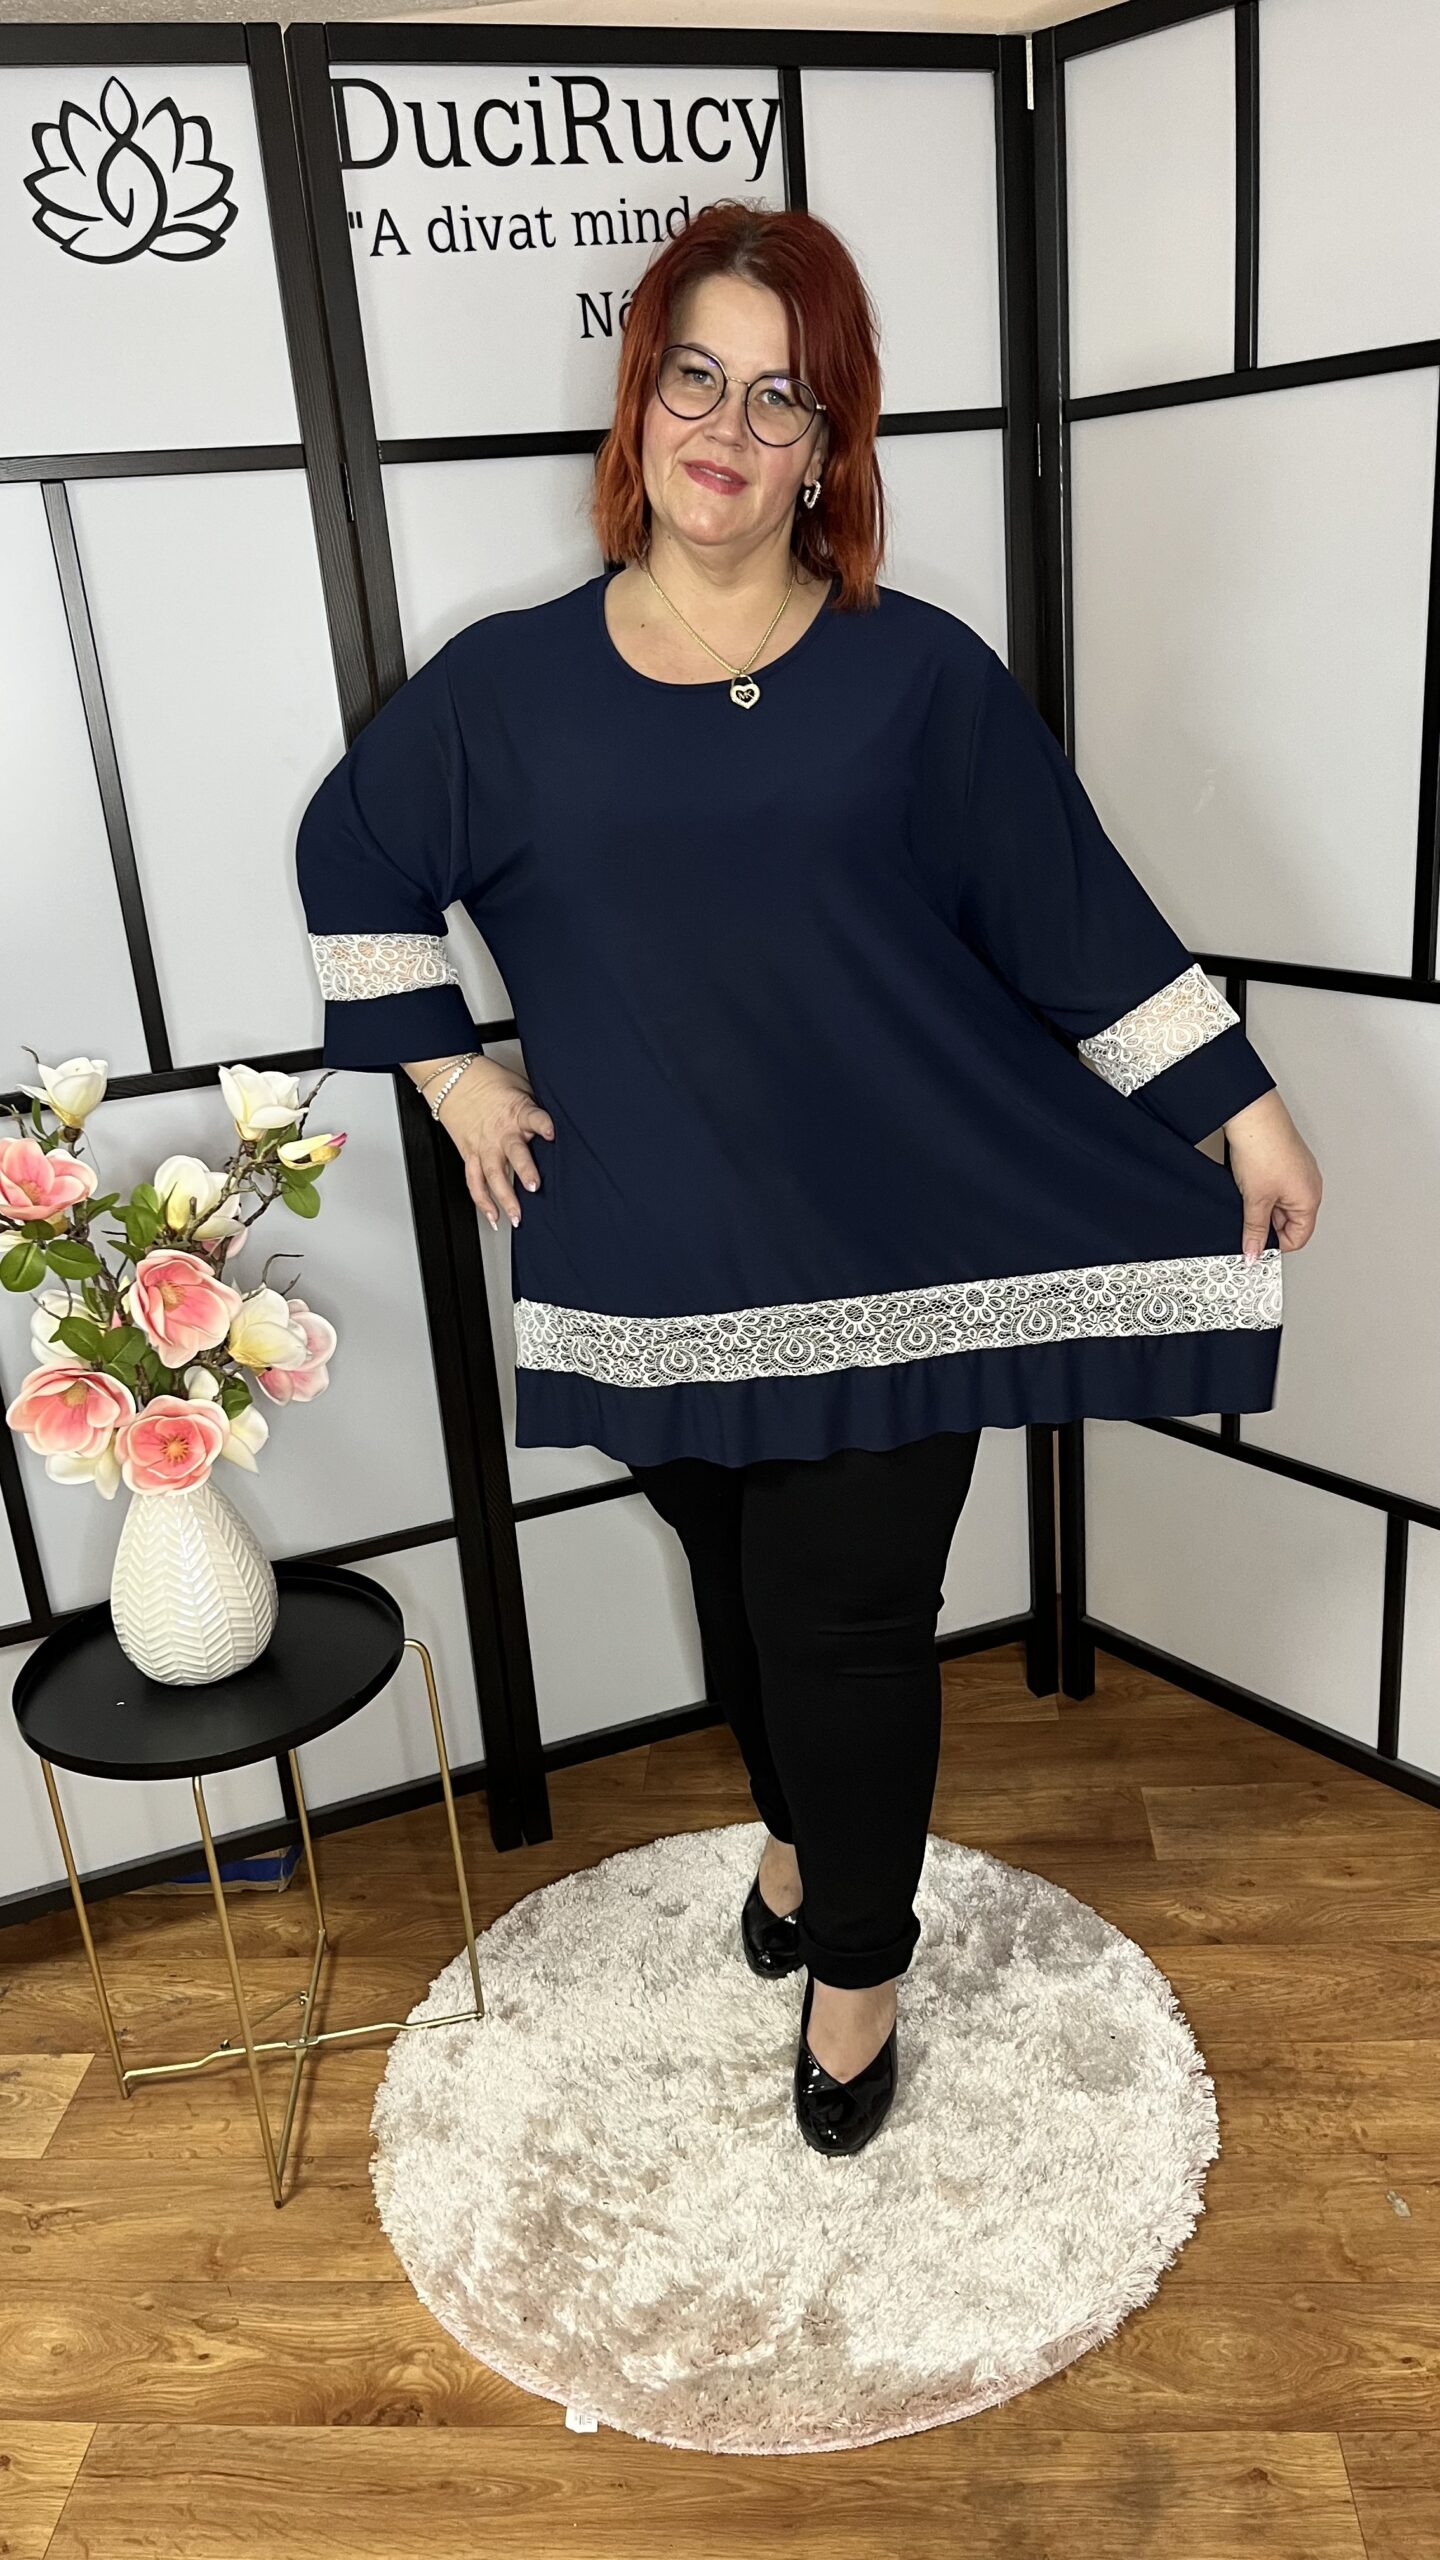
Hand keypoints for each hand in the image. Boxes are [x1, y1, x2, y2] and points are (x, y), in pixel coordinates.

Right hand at [434, 1057, 553, 1230]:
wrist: (453, 1078)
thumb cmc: (490, 1081)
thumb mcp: (521, 1087)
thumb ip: (537, 1108)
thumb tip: (561, 1120)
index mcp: (518, 1112)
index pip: (534, 1117)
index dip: (543, 1124)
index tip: (551, 1133)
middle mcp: (501, 1132)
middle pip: (514, 1153)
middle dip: (524, 1170)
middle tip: (534, 1186)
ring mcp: (484, 1146)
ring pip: (493, 1175)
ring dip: (505, 1197)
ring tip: (516, 1216)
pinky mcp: (470, 1154)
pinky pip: (475, 1181)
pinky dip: (483, 1202)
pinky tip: (494, 1217)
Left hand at [1222, 1088, 1321, 1260]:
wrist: (1253, 1115)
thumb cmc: (1263, 1149)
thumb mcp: (1255, 1199)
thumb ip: (1254, 1230)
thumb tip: (1253, 1251)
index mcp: (1310, 1199)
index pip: (1298, 1237)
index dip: (1276, 1245)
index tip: (1256, 1246)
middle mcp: (1310, 1186)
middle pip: (1290, 1221)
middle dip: (1268, 1225)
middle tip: (1247, 1221)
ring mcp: (1299, 1172)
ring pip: (1282, 1204)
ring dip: (1264, 1207)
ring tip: (1248, 1196)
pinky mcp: (1287, 1161)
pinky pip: (1277, 1187)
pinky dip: (1263, 1191)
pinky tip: (1248, 1184)